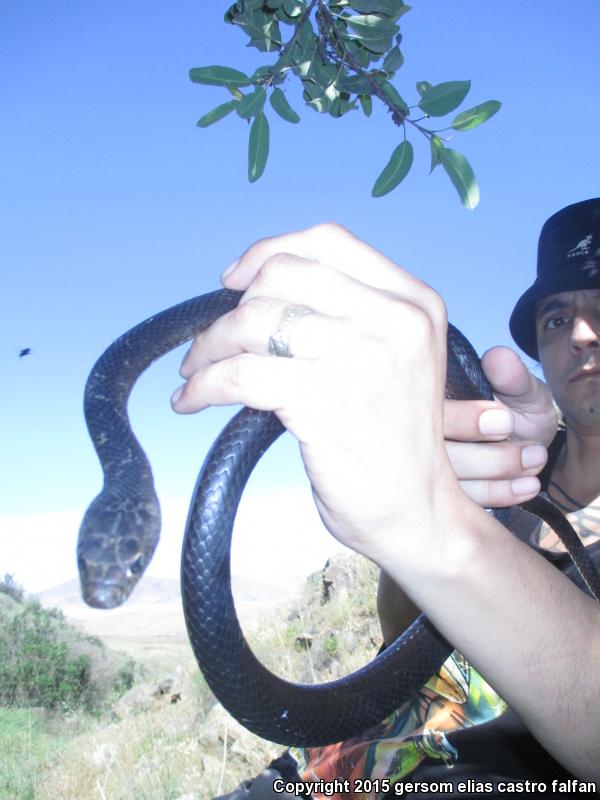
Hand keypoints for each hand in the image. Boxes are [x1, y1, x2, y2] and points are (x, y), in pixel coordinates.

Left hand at [171, 224, 462, 562]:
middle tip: (210, 344)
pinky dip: (204, 385)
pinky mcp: (327, 403)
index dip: (269, 251)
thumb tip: (257, 293)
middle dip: (231, 308)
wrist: (418, 510)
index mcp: (414, 301)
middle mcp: (395, 320)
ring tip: (195, 371)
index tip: (234, 279)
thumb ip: (348, 315)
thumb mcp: (395, 358)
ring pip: (255, 322)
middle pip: (283, 276)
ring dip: (208, 346)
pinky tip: (192, 399)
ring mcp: (363, 359)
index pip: (329, 241)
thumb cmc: (393, 438)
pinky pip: (242, 375)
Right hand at [444, 347, 557, 507]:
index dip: (465, 421)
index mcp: (429, 403)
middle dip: (489, 457)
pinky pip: (464, 503)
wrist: (527, 444)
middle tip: (534, 451)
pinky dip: (499, 494)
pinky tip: (528, 486)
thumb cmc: (516, 409)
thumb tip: (498, 358)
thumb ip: (512, 377)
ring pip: (450, 484)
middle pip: (436, 456)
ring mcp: (428, 470)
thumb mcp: (522, 391)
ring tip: (536, 461)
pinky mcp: (445, 497)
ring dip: (498, 475)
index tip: (506, 420)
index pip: (428, 414)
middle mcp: (420, 437)